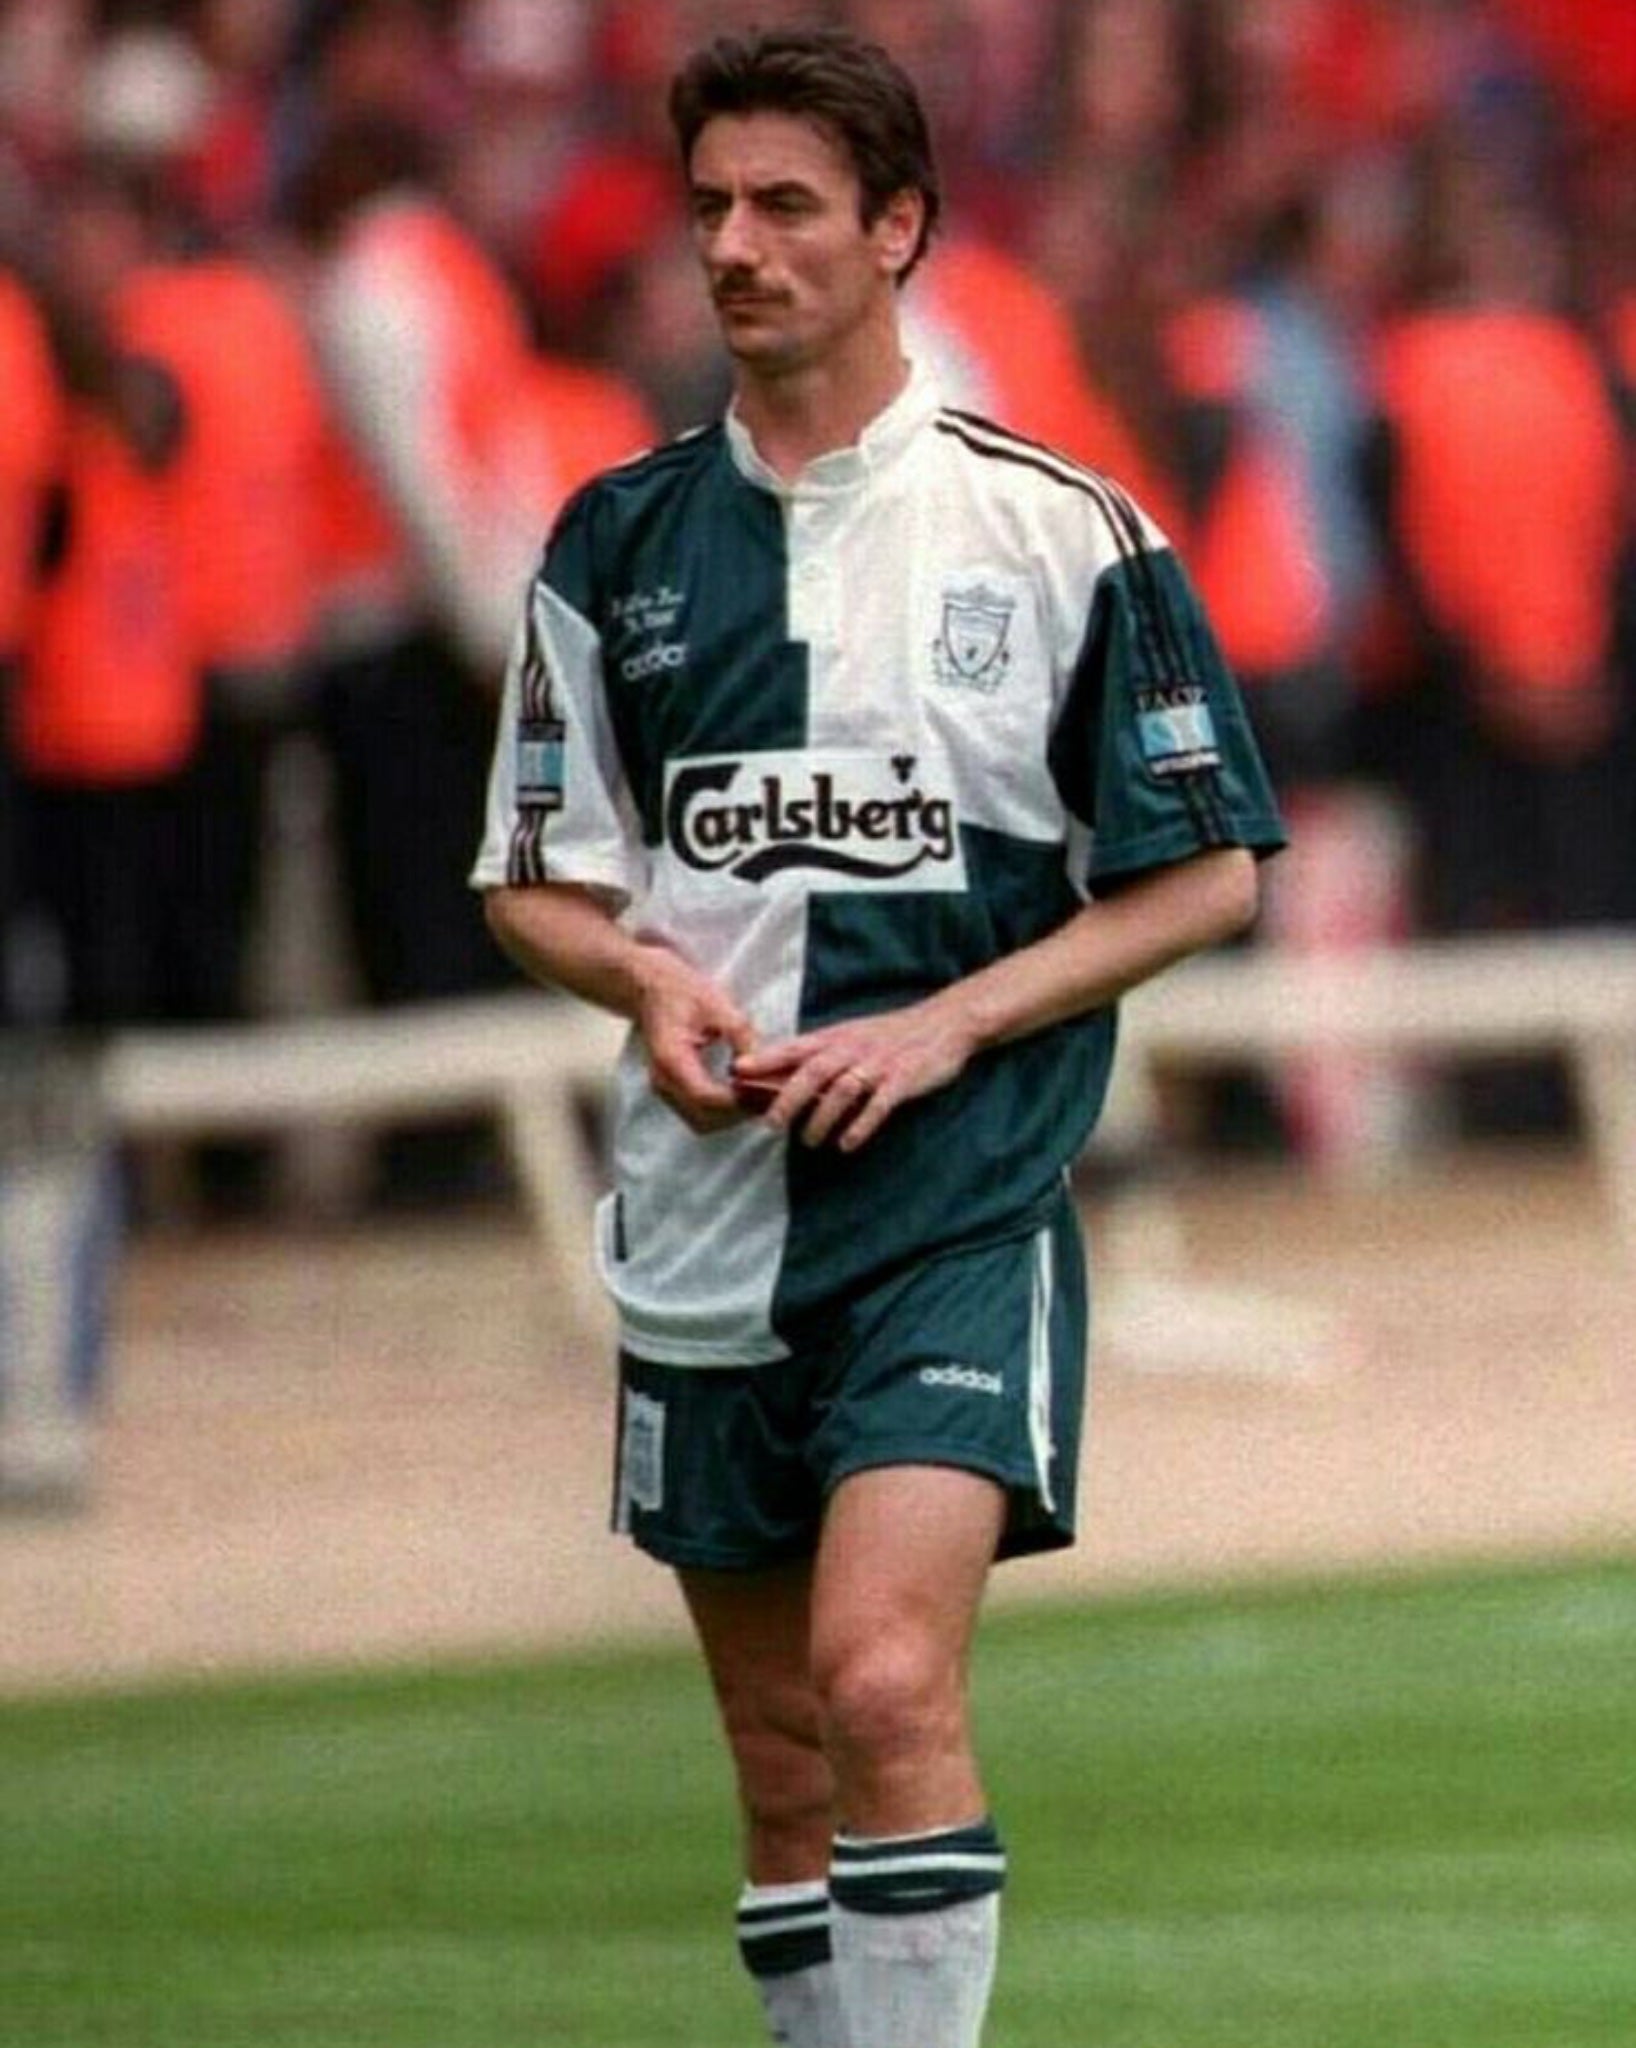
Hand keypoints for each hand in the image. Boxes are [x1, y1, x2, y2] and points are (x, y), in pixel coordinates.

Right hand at [633, 946, 755, 1133]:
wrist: (649, 987)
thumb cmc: (680, 990)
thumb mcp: (717, 1003)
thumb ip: (740, 1034)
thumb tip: (760, 1067)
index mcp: (670, 1059)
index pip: (705, 1097)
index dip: (740, 1100)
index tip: (768, 1090)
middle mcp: (663, 1081)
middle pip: (704, 1117)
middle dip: (740, 1112)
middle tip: (772, 1096)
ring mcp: (665, 1089)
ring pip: (702, 1122)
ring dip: (733, 1116)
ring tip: (763, 1095)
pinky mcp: (672, 1091)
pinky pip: (699, 1113)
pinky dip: (724, 1111)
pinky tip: (746, 1093)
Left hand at [731, 996, 977, 1151]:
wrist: (945, 1023)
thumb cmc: (892, 1035)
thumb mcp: (852, 1036)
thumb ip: (820, 1054)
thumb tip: (780, 1077)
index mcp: (837, 1037)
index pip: (794, 1048)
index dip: (765, 1060)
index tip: (737, 1074)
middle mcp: (853, 1048)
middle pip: (812, 1072)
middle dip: (787, 1098)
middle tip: (770, 1124)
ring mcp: (878, 1064)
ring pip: (842, 1090)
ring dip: (822, 1117)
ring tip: (808, 1142)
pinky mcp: (903, 1080)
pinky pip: (878, 1104)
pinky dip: (861, 1124)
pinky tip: (847, 1144)